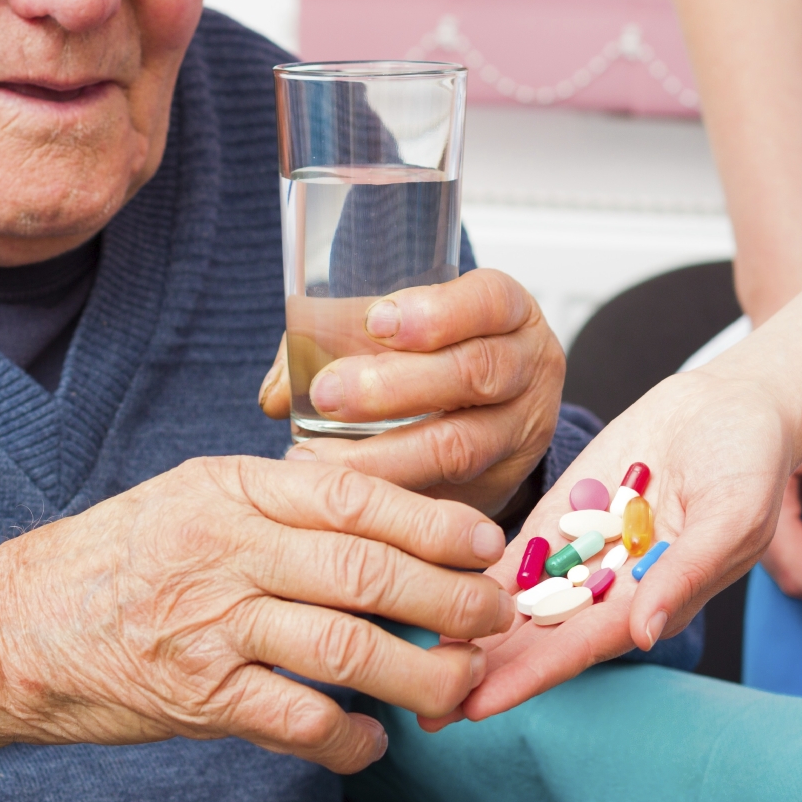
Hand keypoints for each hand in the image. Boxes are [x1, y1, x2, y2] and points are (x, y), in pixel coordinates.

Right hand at [0, 456, 514, 777]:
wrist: (13, 627)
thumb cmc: (114, 558)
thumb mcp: (191, 497)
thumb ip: (275, 505)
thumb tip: (380, 523)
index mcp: (231, 490)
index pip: (354, 496)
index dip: (432, 520)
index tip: (485, 542)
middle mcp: (226, 550)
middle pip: (367, 571)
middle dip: (449, 598)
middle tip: (494, 616)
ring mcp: (211, 624)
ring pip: (346, 648)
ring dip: (420, 673)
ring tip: (457, 685)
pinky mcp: (195, 696)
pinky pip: (296, 720)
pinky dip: (347, 739)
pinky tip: (372, 742)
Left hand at [257, 269, 564, 516]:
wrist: (487, 412)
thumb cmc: (430, 355)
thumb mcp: (397, 330)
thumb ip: (333, 342)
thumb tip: (273, 393)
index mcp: (505, 311)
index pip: (486, 302)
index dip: (436, 313)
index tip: (376, 323)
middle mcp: (527, 367)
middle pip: (473, 373)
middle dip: (393, 387)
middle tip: (326, 396)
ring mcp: (522, 429)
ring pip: (461, 444)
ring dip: (384, 456)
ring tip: (317, 460)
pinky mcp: (503, 484)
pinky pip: (453, 496)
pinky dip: (397, 497)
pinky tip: (350, 499)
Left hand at [420, 368, 796, 723]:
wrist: (730, 407)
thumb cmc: (749, 467)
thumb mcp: (732, 517)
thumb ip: (687, 575)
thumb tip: (645, 634)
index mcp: (645, 601)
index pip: (575, 650)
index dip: (526, 680)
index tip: (474, 708)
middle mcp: (604, 587)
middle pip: (531, 638)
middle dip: (481, 674)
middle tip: (419, 709)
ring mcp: (576, 550)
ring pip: (510, 599)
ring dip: (464, 628)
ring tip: (410, 659)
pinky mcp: (559, 511)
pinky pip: (509, 547)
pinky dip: (469, 568)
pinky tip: (424, 583)